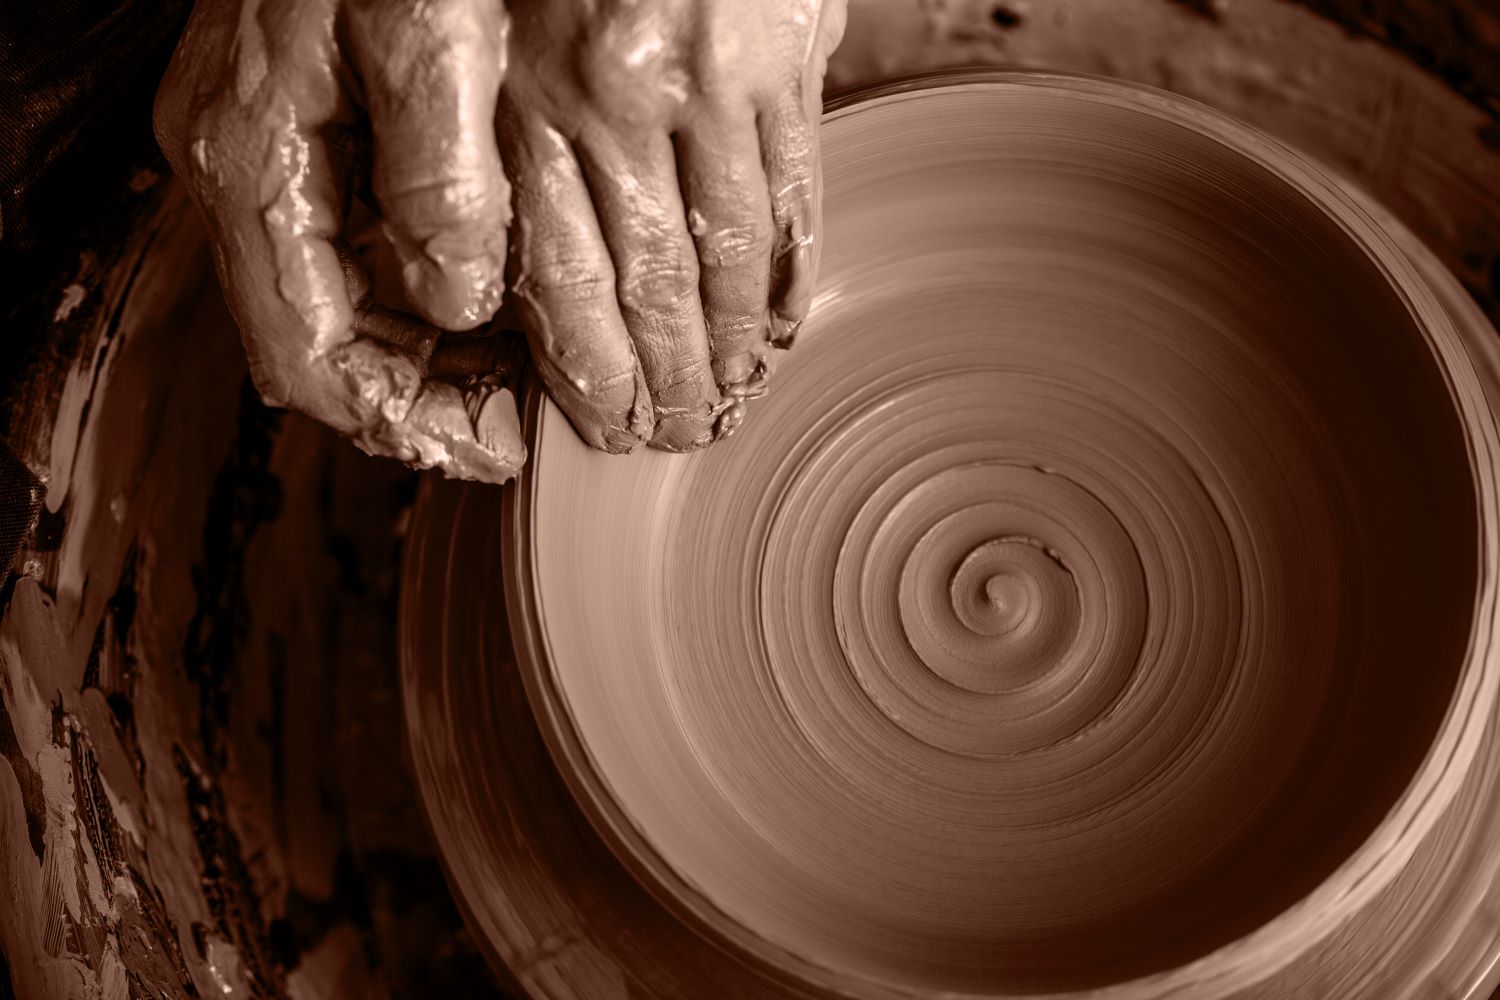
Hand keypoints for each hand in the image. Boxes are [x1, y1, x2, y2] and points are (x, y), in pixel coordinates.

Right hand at [155, 0, 522, 482]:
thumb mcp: (426, 36)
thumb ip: (433, 175)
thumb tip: (453, 300)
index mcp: (257, 168)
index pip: (314, 355)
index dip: (407, 420)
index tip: (500, 443)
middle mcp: (252, 177)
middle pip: (330, 347)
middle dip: (429, 400)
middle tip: (526, 419)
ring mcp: (280, 161)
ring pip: (349, 312)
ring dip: (434, 359)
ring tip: (525, 373)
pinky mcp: (317, 141)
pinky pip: (365, 257)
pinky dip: (432, 300)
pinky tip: (497, 299)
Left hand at [500, 0, 846, 451]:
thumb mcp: (471, 23)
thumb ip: (502, 121)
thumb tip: (522, 229)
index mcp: (529, 93)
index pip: (566, 280)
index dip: (592, 373)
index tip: (608, 428)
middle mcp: (615, 99)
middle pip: (648, 288)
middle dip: (667, 383)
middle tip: (683, 441)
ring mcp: (709, 81)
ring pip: (726, 255)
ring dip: (732, 347)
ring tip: (736, 401)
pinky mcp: (782, 55)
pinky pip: (797, 188)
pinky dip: (794, 268)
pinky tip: (787, 322)